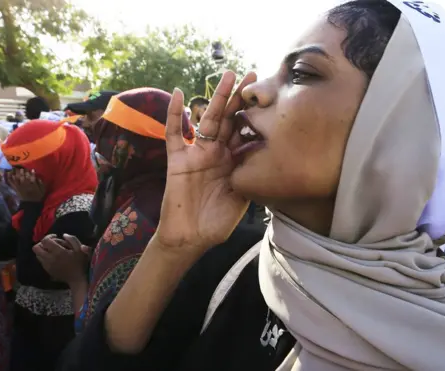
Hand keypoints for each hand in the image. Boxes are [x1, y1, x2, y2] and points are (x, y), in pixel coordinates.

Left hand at [7, 168, 44, 201]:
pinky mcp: (16, 189)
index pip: (32, 177)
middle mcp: (26, 185)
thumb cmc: (38, 197)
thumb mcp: (43, 190)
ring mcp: (20, 187)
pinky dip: (11, 179)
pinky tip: (10, 175)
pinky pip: (13, 183)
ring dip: (17, 174)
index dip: (32, 173)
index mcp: (33, 185)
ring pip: (18, 179)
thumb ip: (41, 183)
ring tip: (15, 169)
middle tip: (22, 168)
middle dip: (23, 172)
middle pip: (24, 177)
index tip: (32, 169)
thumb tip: (38, 177)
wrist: (31, 204)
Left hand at [33, 234, 89, 284]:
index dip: (49, 236)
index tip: (55, 236)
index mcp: (58, 252)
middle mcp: (50, 258)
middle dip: (42, 243)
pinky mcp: (47, 270)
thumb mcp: (80, 249)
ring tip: (51, 250)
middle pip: (36, 248)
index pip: (45, 241)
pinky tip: (53, 258)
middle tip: (50, 243)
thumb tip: (63, 235)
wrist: (77, 279)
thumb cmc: (80, 263)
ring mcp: (47, 265)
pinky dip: (44, 257)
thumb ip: (72, 239)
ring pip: (37, 255)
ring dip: (42, 250)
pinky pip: (41, 261)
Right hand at [153, 71, 257, 255]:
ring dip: (218, 98)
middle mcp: (217, 154)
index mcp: (234, 162)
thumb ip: (250, 178)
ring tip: (228, 76)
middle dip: (241, 98)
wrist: (190, 239)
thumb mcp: (242, 199)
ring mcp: (197, 154)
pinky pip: (175, 134)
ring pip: (208, 120)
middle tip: (253, 75)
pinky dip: (174, 114)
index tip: (269, 95)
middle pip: (230, 119)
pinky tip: (178, 94)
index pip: (246, 132)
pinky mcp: (178, 160)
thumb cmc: (216, 223)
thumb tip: (269, 160)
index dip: (256, 115)